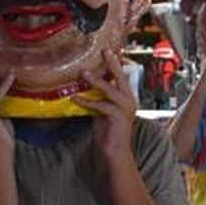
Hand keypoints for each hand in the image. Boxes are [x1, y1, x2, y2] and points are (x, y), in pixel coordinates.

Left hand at [82, 49, 137, 165]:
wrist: (114, 154)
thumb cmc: (107, 134)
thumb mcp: (101, 112)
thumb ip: (98, 99)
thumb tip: (84, 87)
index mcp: (127, 98)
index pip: (121, 77)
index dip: (115, 64)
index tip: (108, 51)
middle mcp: (129, 101)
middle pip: (121, 78)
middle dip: (113, 63)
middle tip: (105, 51)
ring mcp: (125, 109)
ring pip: (110, 90)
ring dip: (96, 80)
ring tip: (83, 73)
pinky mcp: (118, 117)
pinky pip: (101, 105)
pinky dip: (87, 101)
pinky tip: (75, 98)